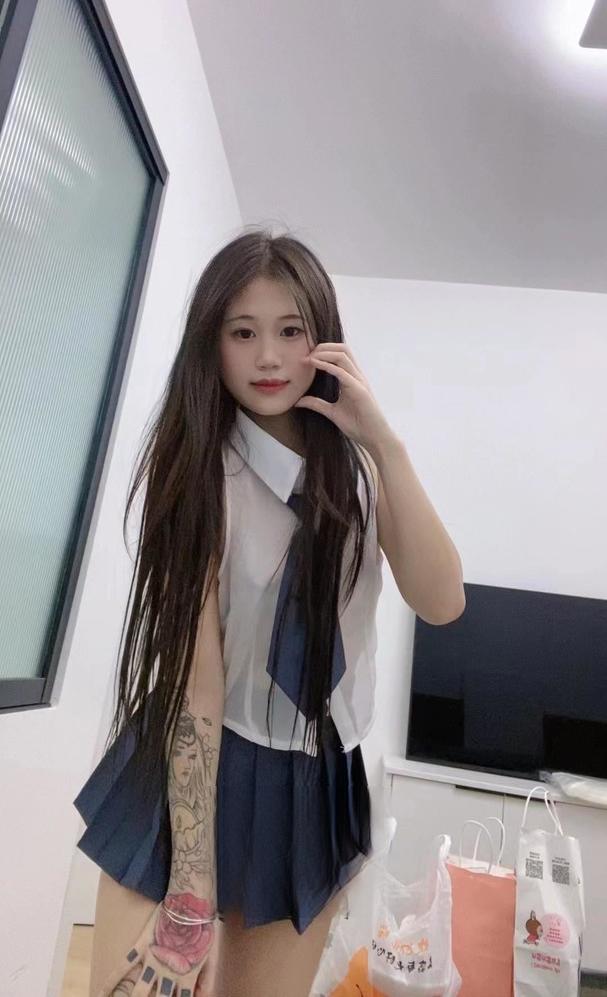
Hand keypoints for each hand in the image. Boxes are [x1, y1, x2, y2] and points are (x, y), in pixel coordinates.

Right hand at [98, 894, 218, 996]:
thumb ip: (207, 981)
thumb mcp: (212, 955)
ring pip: (138, 993)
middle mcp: (168, 973)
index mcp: (187, 977)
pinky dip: (110, 982)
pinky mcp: (142, 946)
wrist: (191, 900)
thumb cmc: (203, 927)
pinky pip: (122, 966)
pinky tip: (100, 995)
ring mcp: (153, 960)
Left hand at [295, 342, 392, 453]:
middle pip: (342, 349)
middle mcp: (357, 376)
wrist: (374, 438)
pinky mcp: (359, 391)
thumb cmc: (358, 425)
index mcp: (352, 379)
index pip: (339, 354)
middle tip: (306, 353)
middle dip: (323, 346)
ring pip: (343, 355)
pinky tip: (315, 364)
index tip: (305, 358)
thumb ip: (317, 404)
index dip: (322, 351)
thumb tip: (298, 401)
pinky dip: (327, 365)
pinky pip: (343, 372)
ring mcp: (359, 382)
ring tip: (309, 357)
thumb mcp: (332, 412)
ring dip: (324, 352)